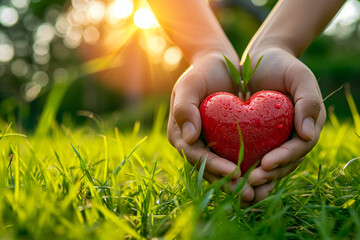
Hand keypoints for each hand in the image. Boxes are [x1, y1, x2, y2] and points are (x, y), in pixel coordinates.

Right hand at [167, 51, 254, 201]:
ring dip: (238, 183)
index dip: (213, 166)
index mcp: (181, 134)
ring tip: (257, 193)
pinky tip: (263, 177)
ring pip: (221, 169)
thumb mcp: (189, 85)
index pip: (195, 156)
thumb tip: (189, 137)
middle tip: (248, 194)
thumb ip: (184, 108)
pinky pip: (234, 158)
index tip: (233, 172)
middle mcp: (194, 143)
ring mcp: (209, 144)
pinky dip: (247, 170)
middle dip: (227, 182)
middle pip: (208, 169)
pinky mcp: (224, 141)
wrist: (217, 64)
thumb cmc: (201, 73)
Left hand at [244, 47, 325, 201]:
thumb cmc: (282, 65)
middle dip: (269, 174)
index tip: (266, 164)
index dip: (285, 158)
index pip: (299, 148)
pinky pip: (253, 156)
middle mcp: (293, 136)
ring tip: (242, 188)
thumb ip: (308, 101)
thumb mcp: (299, 77)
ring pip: (271, 165)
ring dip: (259, 179)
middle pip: (285, 163)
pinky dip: (245, 168)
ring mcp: (276, 139)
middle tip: (251, 182)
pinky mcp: (259, 139)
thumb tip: (309, 135)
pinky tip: (231, 177)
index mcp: (307, 124)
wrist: (261, 60)